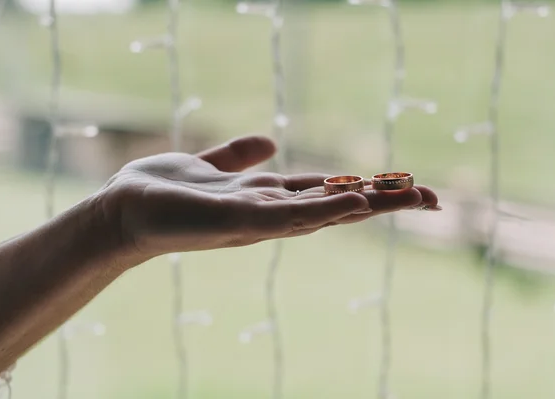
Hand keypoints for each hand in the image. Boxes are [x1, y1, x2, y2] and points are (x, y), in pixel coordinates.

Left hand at [99, 135, 438, 262]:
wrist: (122, 210)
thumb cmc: (165, 192)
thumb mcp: (210, 166)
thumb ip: (239, 155)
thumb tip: (271, 141)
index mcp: (266, 198)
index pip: (326, 192)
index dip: (365, 188)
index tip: (404, 185)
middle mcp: (269, 212)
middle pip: (335, 204)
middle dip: (381, 201)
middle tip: (431, 198)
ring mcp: (255, 219)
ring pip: (322, 213)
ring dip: (365, 206)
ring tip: (408, 198)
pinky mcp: (235, 220)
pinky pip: (286, 217)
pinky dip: (322, 211)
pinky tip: (352, 201)